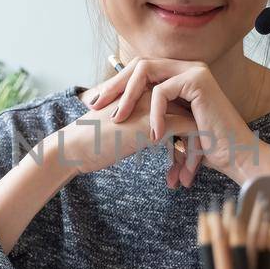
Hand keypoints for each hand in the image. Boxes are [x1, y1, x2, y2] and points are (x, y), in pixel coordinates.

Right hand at [52, 85, 199, 181]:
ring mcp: (154, 105)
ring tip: (186, 178)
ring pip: (195, 122)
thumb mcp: (124, 128)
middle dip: (195, 144)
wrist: (74, 148)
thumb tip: (161, 137)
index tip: (181, 160)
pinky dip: (193, 154)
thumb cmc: (93, 142)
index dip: (185, 135)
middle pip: (190, 113)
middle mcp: (152, 92)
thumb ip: (142, 126)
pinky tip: (182, 177)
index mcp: (144, 90)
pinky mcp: (154, 122)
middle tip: (190, 171)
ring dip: (195, 153)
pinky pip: (191, 132)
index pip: (179, 106)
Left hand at [82, 58, 269, 186]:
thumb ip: (151, 116)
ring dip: (127, 96)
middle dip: (114, 85)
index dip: (115, 85)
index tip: (95, 104)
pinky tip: (153, 135)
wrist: (236, 156)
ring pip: (145, 72)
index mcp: (178, 74)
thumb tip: (116, 115)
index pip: (139, 70)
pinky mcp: (198, 81)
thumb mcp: (171, 128)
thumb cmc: (206, 147)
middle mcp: (186, 67)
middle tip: (95, 106)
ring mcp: (193, 70)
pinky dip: (153, 113)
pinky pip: (161, 91)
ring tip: (119, 121)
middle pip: (138, 65)